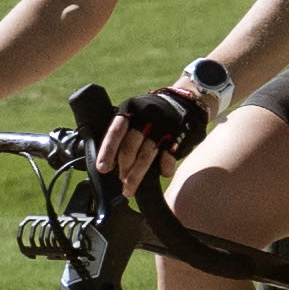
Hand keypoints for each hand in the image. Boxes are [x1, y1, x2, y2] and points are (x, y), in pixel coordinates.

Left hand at [98, 80, 214, 195]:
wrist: (185, 101)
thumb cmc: (150, 113)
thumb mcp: (134, 112)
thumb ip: (122, 130)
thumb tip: (106, 159)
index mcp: (131, 109)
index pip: (116, 131)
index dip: (108, 151)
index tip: (103, 169)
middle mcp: (147, 116)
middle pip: (130, 147)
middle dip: (123, 168)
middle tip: (121, 181)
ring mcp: (163, 126)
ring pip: (146, 155)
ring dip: (137, 175)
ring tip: (130, 188)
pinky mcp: (178, 135)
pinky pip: (168, 157)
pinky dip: (164, 169)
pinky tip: (161, 174)